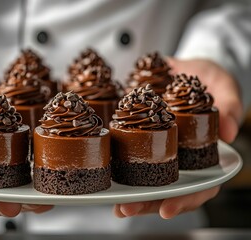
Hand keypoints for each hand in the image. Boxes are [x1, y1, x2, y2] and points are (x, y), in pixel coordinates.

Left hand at [115, 58, 242, 218]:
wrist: (178, 69)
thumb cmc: (207, 77)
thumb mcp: (222, 85)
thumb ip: (230, 105)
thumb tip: (229, 133)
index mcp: (205, 152)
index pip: (201, 186)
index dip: (185, 200)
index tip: (166, 209)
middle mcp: (183, 158)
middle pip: (169, 191)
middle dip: (149, 204)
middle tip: (128, 209)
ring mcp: (161, 152)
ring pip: (149, 182)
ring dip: (132, 196)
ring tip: (117, 205)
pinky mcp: (142, 141)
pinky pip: (132, 159)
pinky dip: (121, 172)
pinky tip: (110, 181)